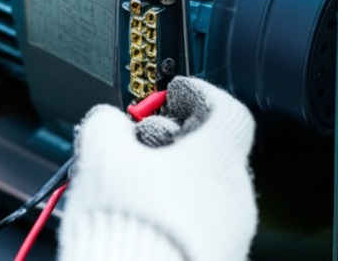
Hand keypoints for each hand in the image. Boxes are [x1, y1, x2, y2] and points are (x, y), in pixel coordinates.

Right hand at [58, 77, 256, 260]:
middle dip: (174, 140)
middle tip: (139, 141)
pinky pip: (200, 223)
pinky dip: (174, 211)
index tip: (176, 94)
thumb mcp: (102, 154)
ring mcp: (231, 233)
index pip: (228, 111)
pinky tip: (141, 218)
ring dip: (171, 178)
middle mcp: (235, 196)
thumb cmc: (127, 224)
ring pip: (205, 190)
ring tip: (130, 186)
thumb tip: (107, 120)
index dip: (199, 95)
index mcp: (217, 159)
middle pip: (212, 151)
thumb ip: (106, 123)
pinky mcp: (218, 258)